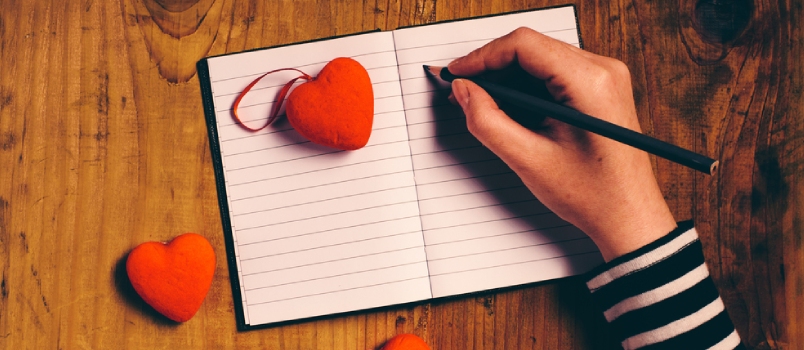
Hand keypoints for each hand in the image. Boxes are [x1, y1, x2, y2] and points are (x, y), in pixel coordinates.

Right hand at [447, 28, 676, 260]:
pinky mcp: (602, 89)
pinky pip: (555, 73)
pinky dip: (527, 85)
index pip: (523, 45)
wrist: (629, 217)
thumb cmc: (593, 195)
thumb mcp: (528, 160)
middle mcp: (603, 71)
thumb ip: (487, 121)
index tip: (457, 73)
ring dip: (508, 77)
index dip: (482, 56)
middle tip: (462, 89)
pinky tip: (508, 107)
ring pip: (541, 59)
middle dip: (492, 67)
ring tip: (480, 101)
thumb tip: (464, 91)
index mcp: (590, 83)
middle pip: (532, 48)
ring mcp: (606, 78)